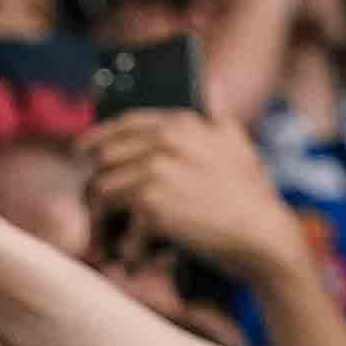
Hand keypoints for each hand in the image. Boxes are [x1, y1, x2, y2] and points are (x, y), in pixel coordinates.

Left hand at [83, 109, 318, 283]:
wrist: (263, 234)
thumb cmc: (251, 194)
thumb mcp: (237, 144)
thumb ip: (218, 113)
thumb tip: (211, 82)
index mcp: (180, 124)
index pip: (124, 124)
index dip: (97, 137)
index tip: (82, 152)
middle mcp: (163, 141)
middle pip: (103, 160)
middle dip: (95, 190)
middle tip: (99, 218)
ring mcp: (155, 170)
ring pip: (101, 193)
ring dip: (102, 222)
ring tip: (113, 245)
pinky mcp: (150, 203)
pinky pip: (119, 225)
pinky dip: (128, 250)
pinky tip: (137, 263)